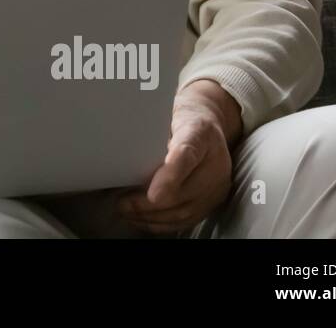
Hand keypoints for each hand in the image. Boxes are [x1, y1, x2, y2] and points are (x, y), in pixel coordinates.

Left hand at [116, 80, 239, 234]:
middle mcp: (216, 161)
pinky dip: (162, 223)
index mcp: (201, 132)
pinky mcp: (214, 201)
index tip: (152, 195)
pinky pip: (188, 219)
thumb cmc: (176, 118)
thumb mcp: (164, 112)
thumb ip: (147, 127)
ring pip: (185, 211)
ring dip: (152, 217)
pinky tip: (141, 219)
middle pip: (184, 192)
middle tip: (121, 204)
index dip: (171, 176)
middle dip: (149, 204)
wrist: (206, 124)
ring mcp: (218, 184)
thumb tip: (117, 145)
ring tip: (126, 212)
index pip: (187, 154)